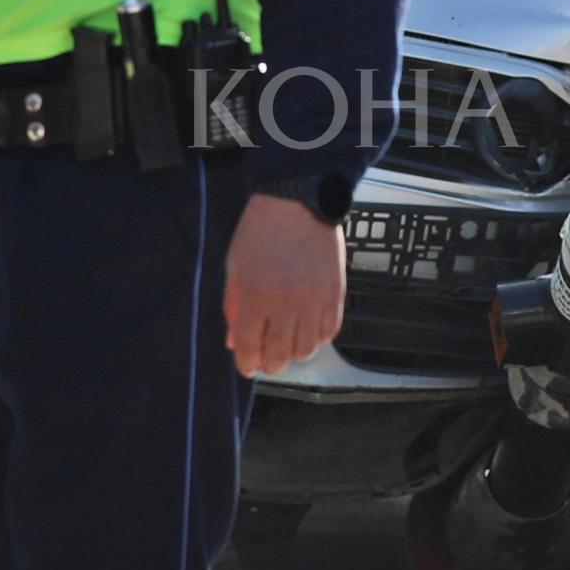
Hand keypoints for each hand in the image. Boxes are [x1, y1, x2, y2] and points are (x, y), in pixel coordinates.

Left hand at [225, 194, 344, 377]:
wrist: (298, 203)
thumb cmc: (262, 229)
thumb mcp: (235, 266)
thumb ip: (234, 306)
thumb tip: (235, 339)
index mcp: (256, 296)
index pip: (249, 347)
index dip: (246, 363)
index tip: (246, 367)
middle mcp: (287, 303)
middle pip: (280, 355)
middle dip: (270, 364)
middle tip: (266, 361)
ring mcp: (314, 300)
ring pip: (307, 348)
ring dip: (294, 354)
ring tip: (287, 346)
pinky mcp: (335, 294)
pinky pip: (328, 332)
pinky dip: (317, 339)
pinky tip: (307, 332)